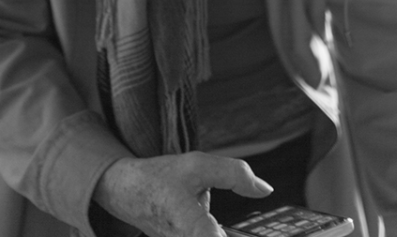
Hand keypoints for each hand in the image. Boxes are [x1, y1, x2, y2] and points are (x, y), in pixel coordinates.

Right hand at [92, 151, 273, 236]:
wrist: (125, 191)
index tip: (271, 234)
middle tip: (272, 233)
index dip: (234, 236)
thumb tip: (265, 190)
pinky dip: (214, 232)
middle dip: (230, 230)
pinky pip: (208, 236)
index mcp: (192, 228)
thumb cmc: (161, 177)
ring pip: (214, 235)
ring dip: (222, 229)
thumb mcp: (198, 166)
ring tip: (224, 218)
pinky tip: (215, 224)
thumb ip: (235, 175)